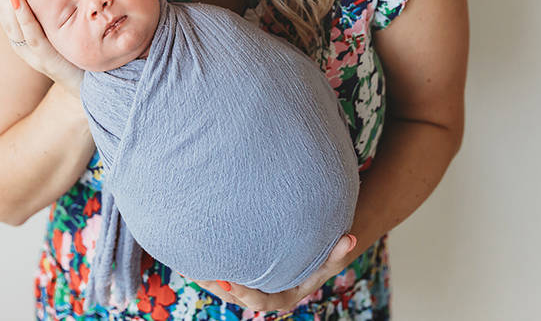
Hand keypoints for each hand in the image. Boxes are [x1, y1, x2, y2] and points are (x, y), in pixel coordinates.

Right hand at [0, 0, 83, 95]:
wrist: (92, 86)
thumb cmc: (78, 48)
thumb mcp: (66, 19)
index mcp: (23, 27)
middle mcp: (21, 38)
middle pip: (2, 2)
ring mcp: (30, 51)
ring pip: (10, 17)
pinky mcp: (45, 60)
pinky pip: (29, 36)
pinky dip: (22, 17)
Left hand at [190, 234, 356, 312]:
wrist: (309, 255)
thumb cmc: (319, 257)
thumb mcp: (330, 257)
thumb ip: (338, 252)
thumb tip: (351, 239)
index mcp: (281, 296)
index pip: (258, 301)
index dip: (242, 292)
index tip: (227, 279)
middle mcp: (262, 294)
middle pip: (233, 296)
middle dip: (216, 284)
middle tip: (199, 269)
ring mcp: (248, 286)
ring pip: (222, 287)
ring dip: (206, 275)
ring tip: (189, 259)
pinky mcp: (238, 275)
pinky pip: (218, 274)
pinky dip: (207, 264)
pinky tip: (194, 250)